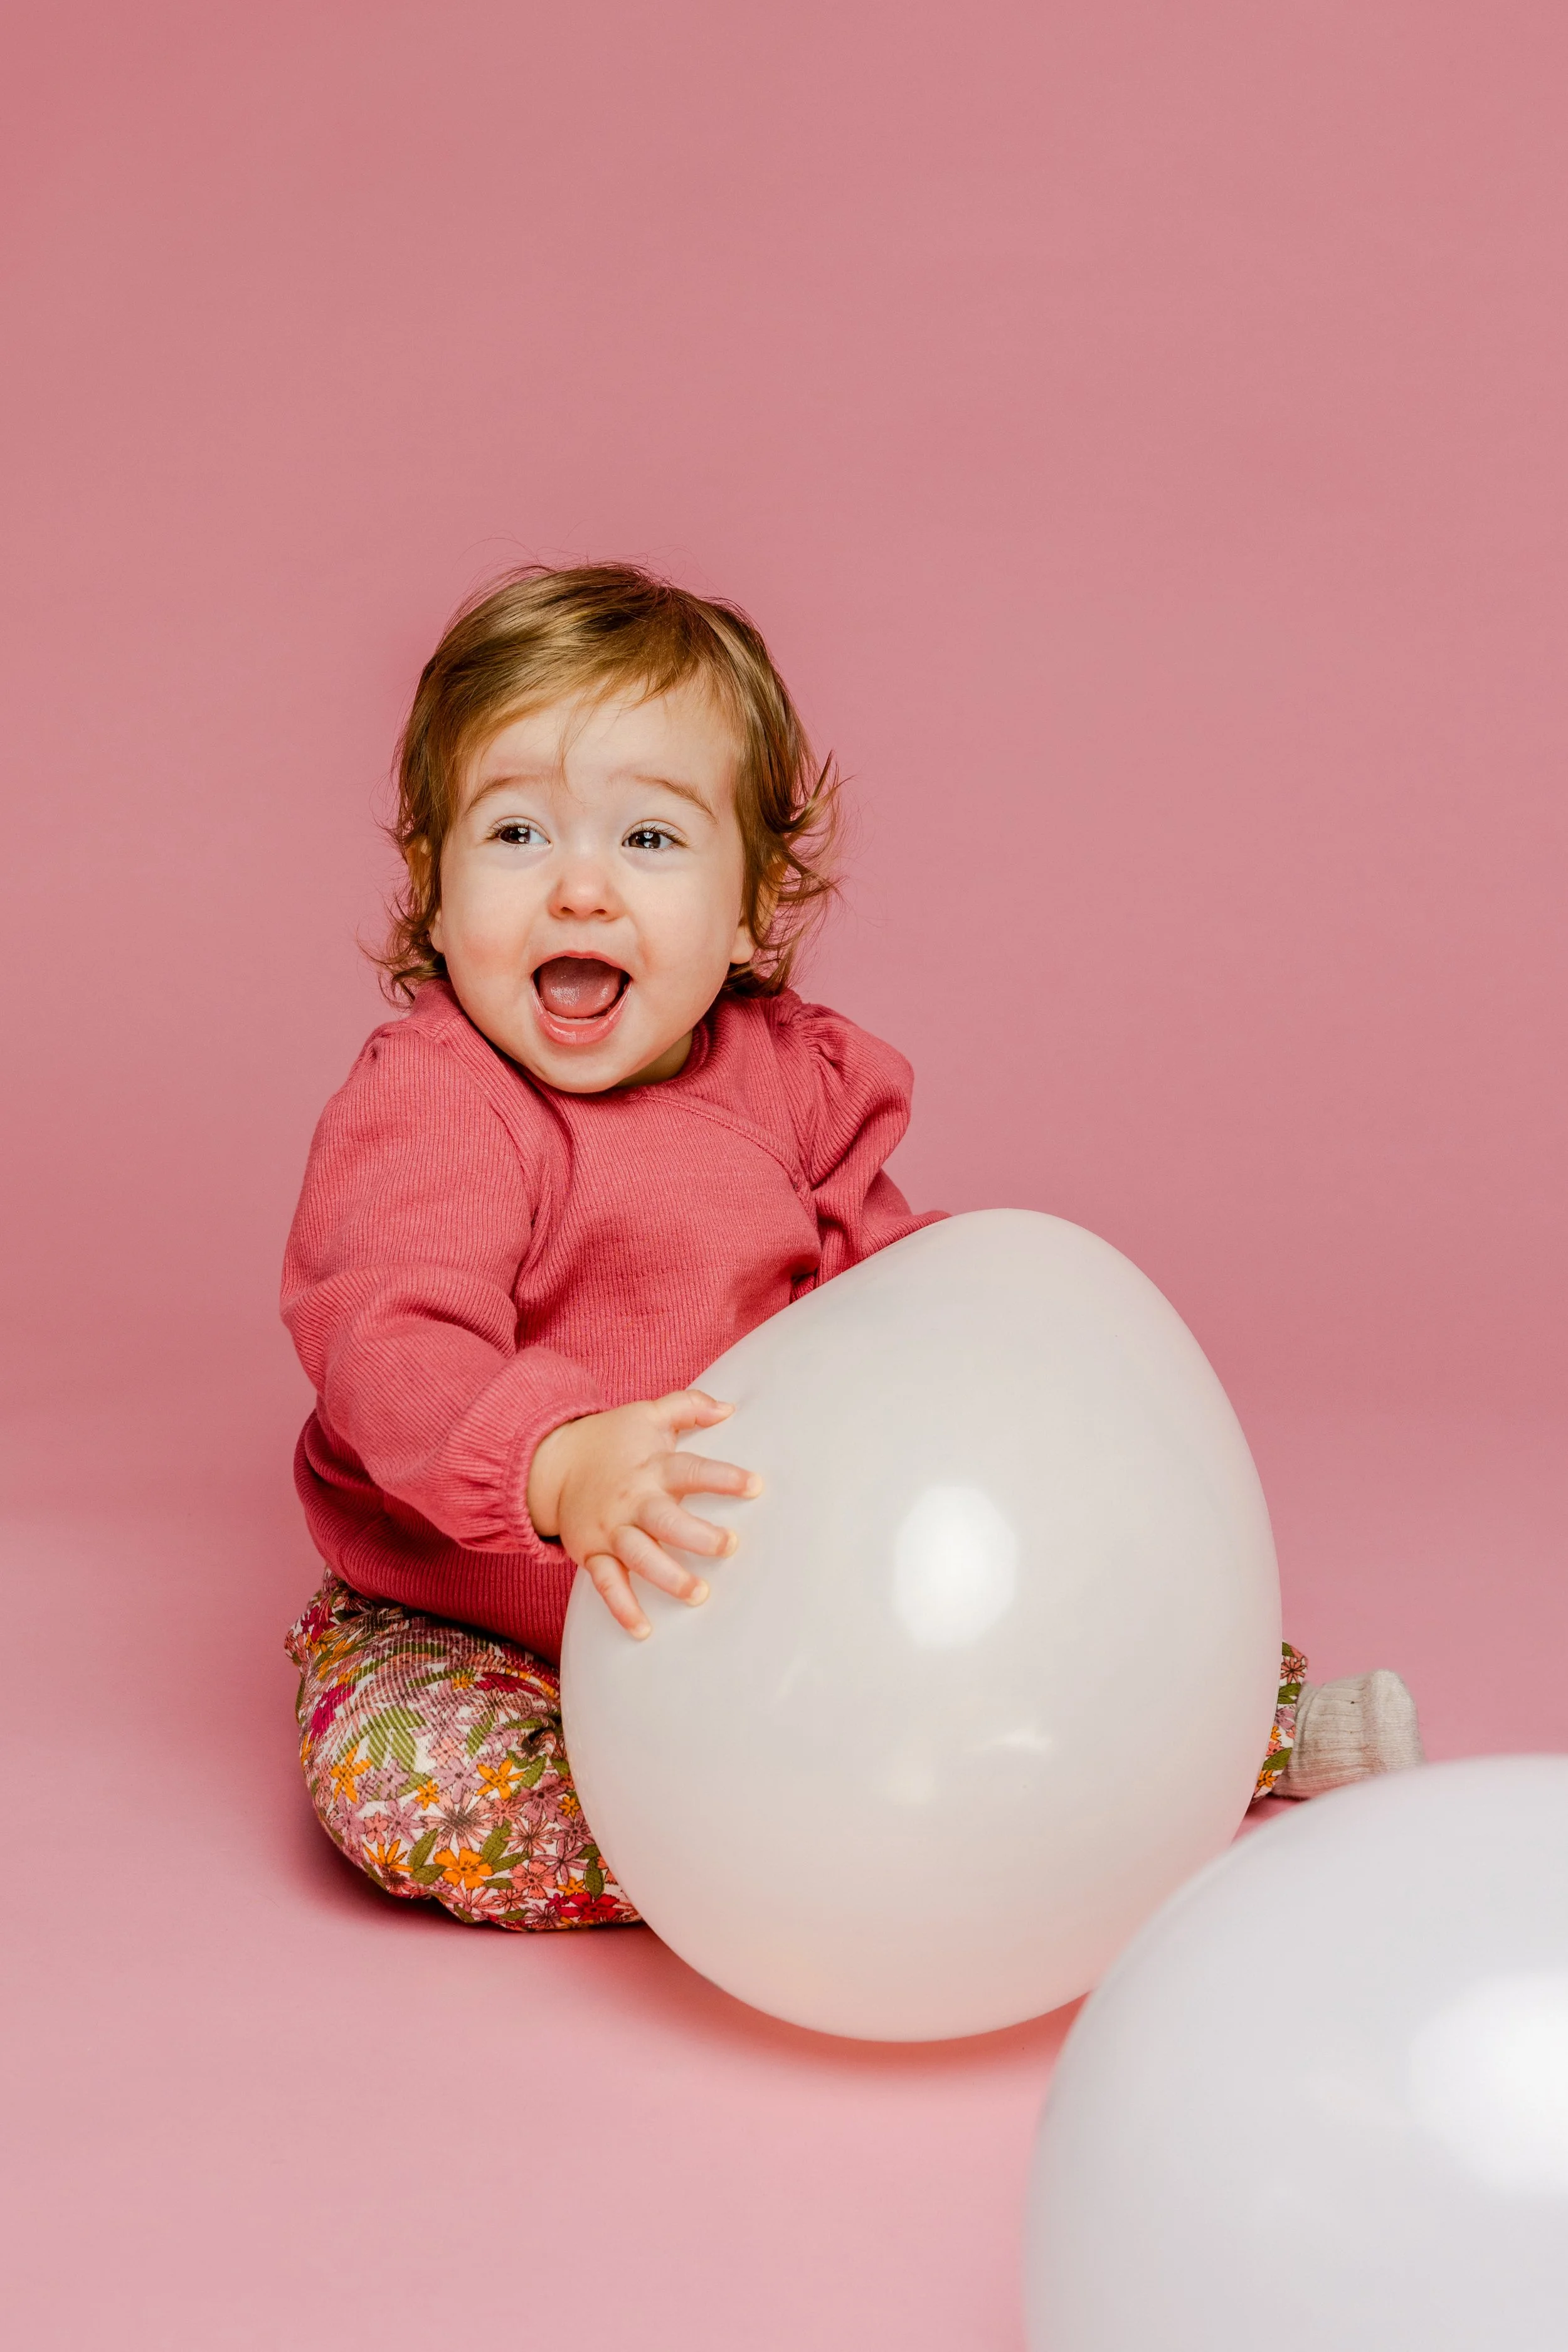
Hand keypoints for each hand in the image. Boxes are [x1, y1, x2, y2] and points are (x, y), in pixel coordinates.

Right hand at [526, 1390, 761, 1638]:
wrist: (551, 1464)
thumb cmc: (610, 1440)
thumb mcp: (647, 1415)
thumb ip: (688, 1406)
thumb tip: (729, 1408)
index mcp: (651, 1468)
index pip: (691, 1470)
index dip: (723, 1477)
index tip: (755, 1486)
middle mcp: (632, 1501)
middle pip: (666, 1519)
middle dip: (697, 1535)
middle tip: (729, 1545)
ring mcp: (611, 1530)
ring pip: (639, 1556)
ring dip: (668, 1577)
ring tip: (698, 1594)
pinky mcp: (592, 1553)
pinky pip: (607, 1584)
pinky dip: (622, 1608)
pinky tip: (643, 1630)